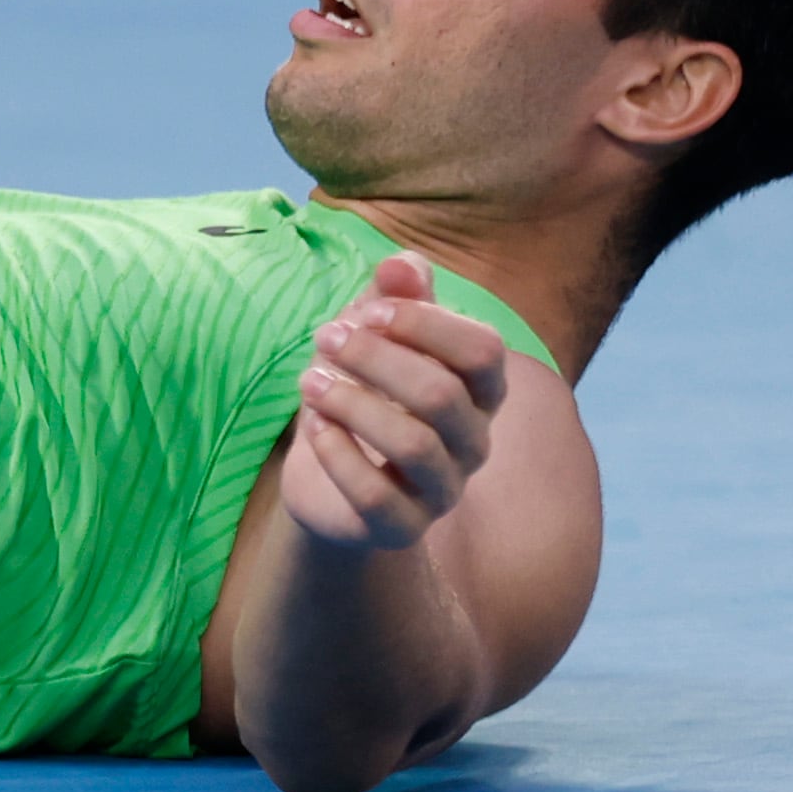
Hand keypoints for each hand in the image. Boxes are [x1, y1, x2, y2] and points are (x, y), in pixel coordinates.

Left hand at [279, 253, 508, 550]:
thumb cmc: (362, 396)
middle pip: (441, 394)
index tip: (367, 310)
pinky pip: (376, 495)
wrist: (331, 486)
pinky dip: (338, 456)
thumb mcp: (373, 339)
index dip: (424, 323)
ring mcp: (442, 488)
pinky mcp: (400, 527)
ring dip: (352, 404)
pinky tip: (312, 428)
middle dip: (375, 359)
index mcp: (480, 391)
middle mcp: (473, 441)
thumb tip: (399, 263)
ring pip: (412, 445)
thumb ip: (393, 299)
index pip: (484, 350)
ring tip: (308, 381)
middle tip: (325, 338)